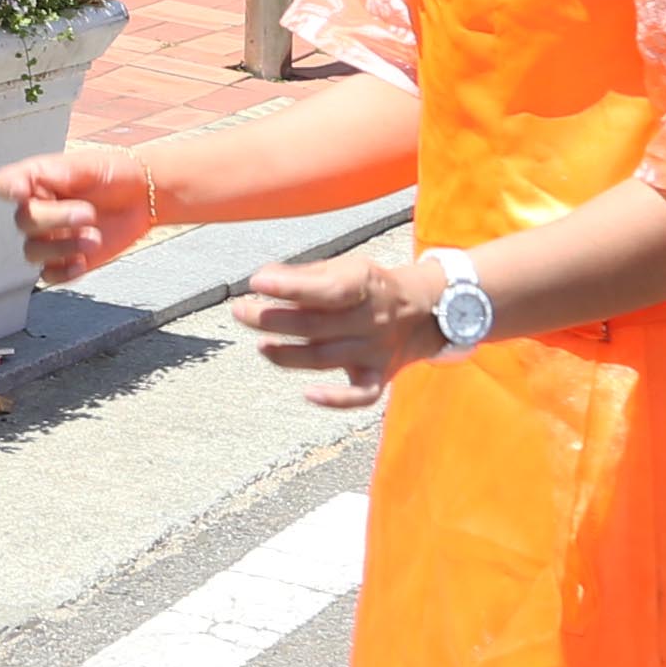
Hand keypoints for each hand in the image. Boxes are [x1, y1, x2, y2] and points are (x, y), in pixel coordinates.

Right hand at [0, 145, 159, 283]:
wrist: (143, 198)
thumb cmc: (114, 174)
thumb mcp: (90, 165)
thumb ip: (62, 171)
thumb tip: (34, 177)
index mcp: (37, 181)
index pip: (6, 184)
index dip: (8, 190)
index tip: (22, 192)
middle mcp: (38, 210)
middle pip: (24, 221)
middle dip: (55, 219)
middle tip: (88, 213)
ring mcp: (50, 237)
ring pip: (32, 252)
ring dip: (61, 248)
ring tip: (94, 237)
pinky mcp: (66, 260)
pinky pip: (50, 274)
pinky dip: (63, 272)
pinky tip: (83, 260)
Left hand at [227, 249, 446, 411]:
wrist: (425, 311)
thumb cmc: (369, 287)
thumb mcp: (345, 267)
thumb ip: (305, 274)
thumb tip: (263, 279)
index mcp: (364, 285)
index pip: (325, 289)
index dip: (289, 286)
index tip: (257, 282)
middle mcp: (371, 320)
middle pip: (316, 326)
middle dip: (272, 319)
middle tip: (240, 311)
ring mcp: (375, 351)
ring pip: (327, 358)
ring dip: (288, 355)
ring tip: (260, 346)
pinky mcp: (378, 376)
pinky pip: (361, 395)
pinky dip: (336, 399)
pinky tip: (308, 394)